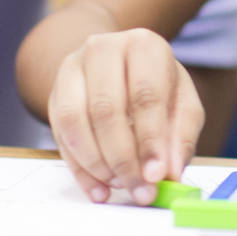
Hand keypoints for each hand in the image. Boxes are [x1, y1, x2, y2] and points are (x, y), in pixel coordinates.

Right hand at [47, 29, 201, 205]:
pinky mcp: (55, 92)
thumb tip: (170, 173)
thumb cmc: (155, 83)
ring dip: (96, 163)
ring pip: (75, 121)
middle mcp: (104, 49)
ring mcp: (73, 68)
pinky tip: (98, 188)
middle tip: (139, 190)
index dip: (150, 139)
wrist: (115, 62)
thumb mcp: (182, 102)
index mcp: (143, 45)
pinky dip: (79, 168)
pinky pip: (60, 133)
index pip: (145, 94)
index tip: (156, 175)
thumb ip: (182, 136)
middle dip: (123, 159)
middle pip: (106, 109)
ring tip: (118, 186)